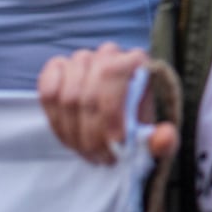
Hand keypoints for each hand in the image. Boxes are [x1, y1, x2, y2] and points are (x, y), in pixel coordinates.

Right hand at [38, 43, 177, 165]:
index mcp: (136, 61)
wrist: (114, 121)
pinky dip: (55, 117)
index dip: (111, 113)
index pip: (113, 76)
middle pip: (89, 92)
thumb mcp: (154, 138)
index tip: (116, 144)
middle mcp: (108, 53)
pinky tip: (68, 134)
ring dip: (74, 132)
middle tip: (101, 157)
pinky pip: (47, 88)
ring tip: (87, 152)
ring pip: (67, 95)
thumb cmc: (136, 125)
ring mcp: (80, 59)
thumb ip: (164, 141)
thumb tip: (163, 138)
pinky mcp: (57, 69)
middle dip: (93, 133)